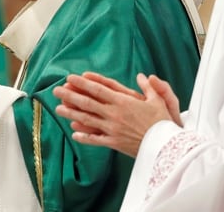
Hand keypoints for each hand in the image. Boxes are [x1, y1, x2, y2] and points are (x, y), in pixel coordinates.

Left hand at [53, 72, 173, 156]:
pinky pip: (96, 139)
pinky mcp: (114, 143)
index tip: (70, 78)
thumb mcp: (158, 100)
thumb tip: (143, 76)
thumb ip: (149, 87)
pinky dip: (84, 137)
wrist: (167, 146)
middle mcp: (114, 114)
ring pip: (87, 120)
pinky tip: (74, 134)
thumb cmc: (163, 122)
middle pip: (87, 103)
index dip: (82, 83)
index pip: (98, 90)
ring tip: (58, 109)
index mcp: (123, 102)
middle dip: (70, 96)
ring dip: (71, 114)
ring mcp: (112, 129)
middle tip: (56, 91)